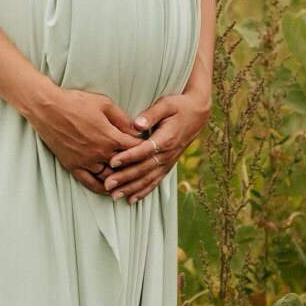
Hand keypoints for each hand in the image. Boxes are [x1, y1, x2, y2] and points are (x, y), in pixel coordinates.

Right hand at [26, 85, 143, 194]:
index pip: (136, 148)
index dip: (145, 148)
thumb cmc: (76, 102)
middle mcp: (100, 153)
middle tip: (143, 166)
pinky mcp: (73, 166)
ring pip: (110, 177)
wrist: (48, 108)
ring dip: (121, 179)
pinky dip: (102, 188)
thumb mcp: (104, 104)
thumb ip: (122, 119)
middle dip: (136, 165)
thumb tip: (137, 130)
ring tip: (129, 179)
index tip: (150, 147)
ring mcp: (86, 162)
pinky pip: (90, 182)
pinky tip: (109, 189)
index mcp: (111, 137)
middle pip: (125, 165)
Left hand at [101, 88, 210, 202]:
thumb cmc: (179, 106)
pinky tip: (131, 200)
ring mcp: (168, 162)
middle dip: (125, 178)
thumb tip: (136, 124)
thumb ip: (151, 114)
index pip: (144, 150)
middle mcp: (167, 154)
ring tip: (114, 196)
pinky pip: (155, 182)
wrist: (197, 113)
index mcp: (166, 138)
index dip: (128, 157)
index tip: (112, 162)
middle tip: (107, 184)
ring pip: (148, 179)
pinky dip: (143, 192)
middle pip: (144, 169)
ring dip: (131, 189)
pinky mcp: (168, 165)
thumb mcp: (166, 104)